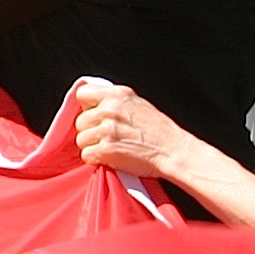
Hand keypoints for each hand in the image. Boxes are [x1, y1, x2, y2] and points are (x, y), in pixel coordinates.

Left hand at [73, 80, 192, 180]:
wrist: (174, 151)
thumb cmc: (159, 131)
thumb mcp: (137, 104)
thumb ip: (114, 102)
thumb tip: (92, 106)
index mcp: (117, 95)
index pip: (82, 94)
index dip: (86, 107)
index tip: (94, 116)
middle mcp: (110, 109)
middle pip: (80, 121)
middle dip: (90, 131)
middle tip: (108, 137)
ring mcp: (107, 129)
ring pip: (81, 140)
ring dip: (92, 146)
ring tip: (112, 147)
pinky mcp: (106, 149)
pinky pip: (86, 155)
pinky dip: (95, 159)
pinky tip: (110, 157)